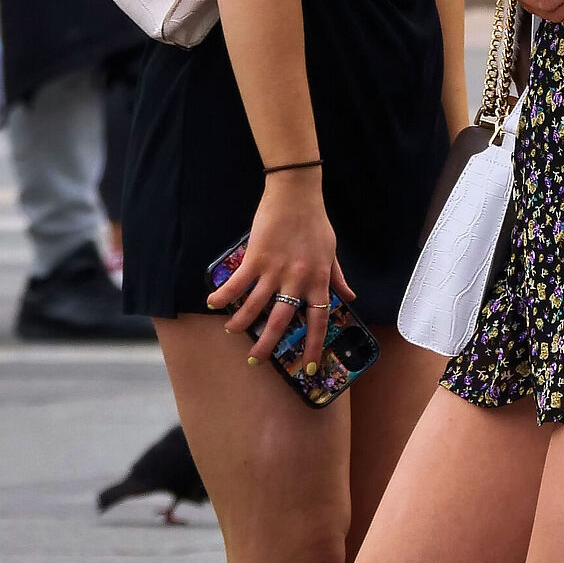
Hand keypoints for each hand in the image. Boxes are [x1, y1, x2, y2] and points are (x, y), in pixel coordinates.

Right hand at [206, 168, 351, 365]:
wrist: (297, 195)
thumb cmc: (316, 223)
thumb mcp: (333, 253)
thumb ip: (338, 278)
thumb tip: (350, 297)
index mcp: (318, 281)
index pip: (317, 321)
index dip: (313, 346)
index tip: (309, 367)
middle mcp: (297, 281)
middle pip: (280, 321)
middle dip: (266, 345)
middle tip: (255, 361)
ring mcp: (275, 270)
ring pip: (254, 306)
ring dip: (240, 323)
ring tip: (232, 331)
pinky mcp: (256, 258)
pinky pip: (238, 283)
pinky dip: (223, 295)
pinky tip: (213, 303)